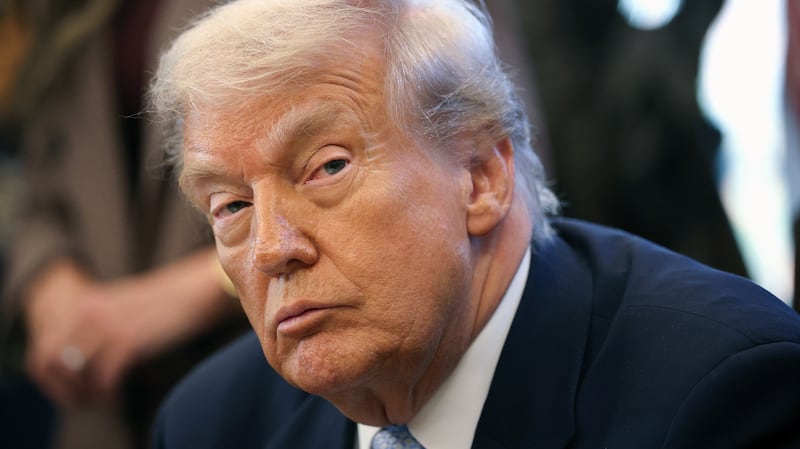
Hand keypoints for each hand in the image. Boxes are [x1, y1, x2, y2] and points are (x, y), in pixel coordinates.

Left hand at [24, 250, 239, 406]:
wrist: (197, 290)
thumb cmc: (167, 302)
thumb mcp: (122, 308)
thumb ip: (98, 325)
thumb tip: (82, 360)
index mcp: (84, 302)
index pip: (43, 346)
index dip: (50, 375)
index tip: (71, 389)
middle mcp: (88, 312)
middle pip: (51, 362)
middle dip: (64, 388)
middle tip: (84, 399)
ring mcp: (108, 327)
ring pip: (76, 373)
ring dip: (87, 394)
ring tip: (103, 399)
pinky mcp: (129, 342)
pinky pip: (104, 379)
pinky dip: (108, 394)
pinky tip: (117, 397)